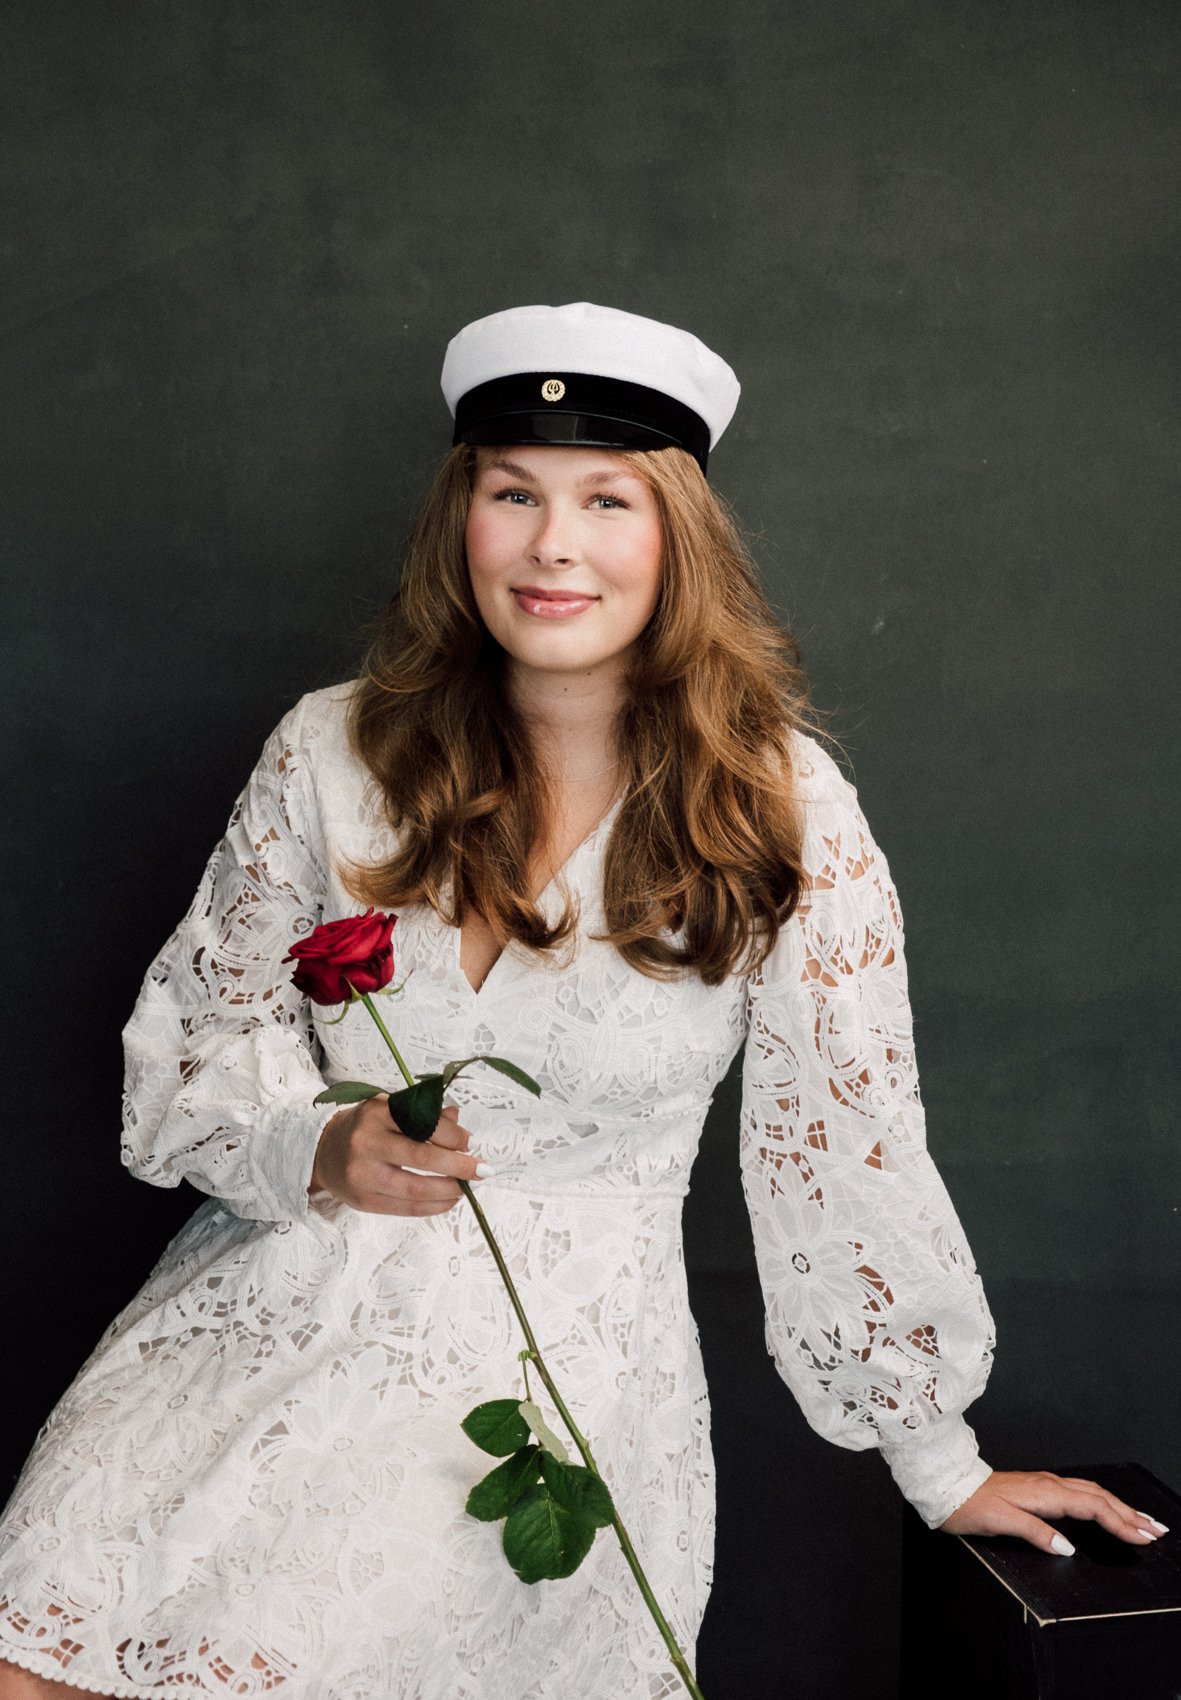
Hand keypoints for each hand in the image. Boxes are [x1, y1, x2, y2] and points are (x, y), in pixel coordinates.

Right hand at [310, 1100, 486, 1214]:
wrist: (321, 1151)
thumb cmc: (364, 1128)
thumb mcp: (388, 1109)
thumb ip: (422, 1113)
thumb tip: (458, 1119)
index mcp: (376, 1112)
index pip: (423, 1124)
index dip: (452, 1136)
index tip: (469, 1142)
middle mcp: (367, 1142)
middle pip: (422, 1157)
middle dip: (459, 1166)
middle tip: (482, 1170)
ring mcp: (363, 1174)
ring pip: (415, 1188)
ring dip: (449, 1190)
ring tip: (466, 1188)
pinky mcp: (363, 1201)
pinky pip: (406, 1208)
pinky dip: (433, 1207)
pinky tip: (449, 1201)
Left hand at [941, 1470, 1168, 1553]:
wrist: (948, 1486)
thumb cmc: (970, 1505)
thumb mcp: (1000, 1522)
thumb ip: (1035, 1533)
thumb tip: (1067, 1547)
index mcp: (1044, 1493)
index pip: (1093, 1507)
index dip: (1121, 1523)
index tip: (1143, 1537)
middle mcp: (1048, 1485)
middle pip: (1099, 1497)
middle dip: (1131, 1514)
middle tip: (1157, 1530)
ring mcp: (1045, 1484)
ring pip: (1092, 1492)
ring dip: (1120, 1506)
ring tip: (1142, 1520)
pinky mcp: (1039, 1487)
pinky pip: (1080, 1492)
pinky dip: (1101, 1501)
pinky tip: (1107, 1507)